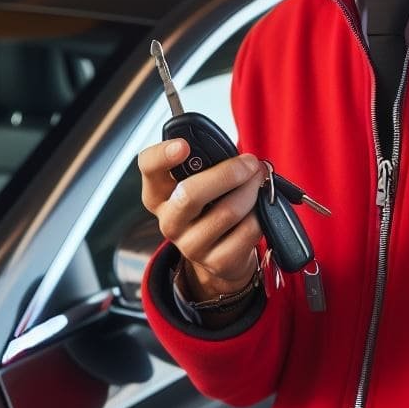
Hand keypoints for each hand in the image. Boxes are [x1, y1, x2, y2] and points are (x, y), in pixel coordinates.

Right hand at [139, 139, 263, 300]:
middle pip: (191, 194)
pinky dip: (259, 214)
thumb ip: (208, 165)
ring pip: (227, 211)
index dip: (163, 155)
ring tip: (259, 180)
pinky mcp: (216, 262)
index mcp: (158, 194)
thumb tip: (243, 160)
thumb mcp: (200, 183)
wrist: (221, 253)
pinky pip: (246, 231)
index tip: (184, 145)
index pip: (149, 168)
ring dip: (250, 191)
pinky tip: (259, 208)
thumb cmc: (211, 205)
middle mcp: (169, 221)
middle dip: (227, 173)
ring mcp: (191, 246)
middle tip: (250, 163)